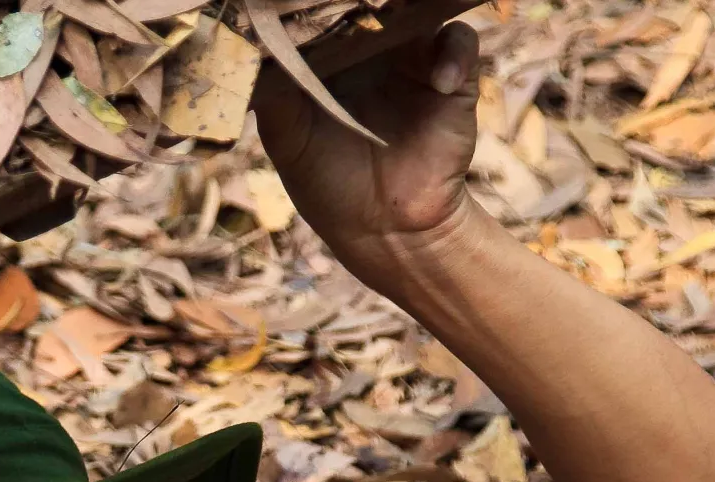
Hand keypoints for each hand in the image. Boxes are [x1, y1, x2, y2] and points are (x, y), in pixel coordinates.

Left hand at [255, 22, 480, 276]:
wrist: (383, 227)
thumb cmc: (328, 184)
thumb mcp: (288, 140)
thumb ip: (273, 94)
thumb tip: (255, 50)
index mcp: (328, 57)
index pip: (325, 12)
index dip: (320, 4)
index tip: (307, 0)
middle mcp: (371, 50)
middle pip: (373, 3)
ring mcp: (411, 59)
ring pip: (418, 8)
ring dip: (413, 5)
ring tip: (403, 13)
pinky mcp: (451, 78)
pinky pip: (459, 42)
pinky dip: (453, 55)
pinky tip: (439, 83)